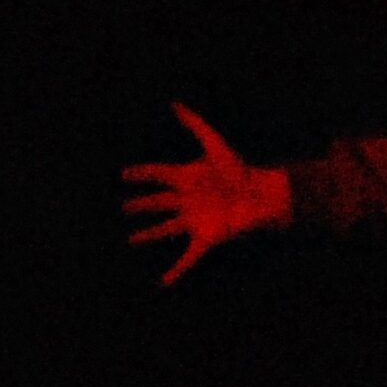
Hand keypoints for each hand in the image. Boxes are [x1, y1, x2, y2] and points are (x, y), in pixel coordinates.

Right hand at [123, 102, 294, 284]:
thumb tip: (175, 104)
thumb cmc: (240, 168)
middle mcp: (188, 199)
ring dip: (149, 234)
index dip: (141, 174)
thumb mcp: (215, 144)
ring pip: (166, 229)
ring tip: (131, 239)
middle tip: (124, 207)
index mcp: (187, 177)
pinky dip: (176, 271)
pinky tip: (164, 282)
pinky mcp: (206, 238)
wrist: (262, 195)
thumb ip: (196, 125)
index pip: (158, 174)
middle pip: (158, 202)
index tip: (123, 174)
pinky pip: (187, 257)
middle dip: (141, 205)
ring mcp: (195, 219)